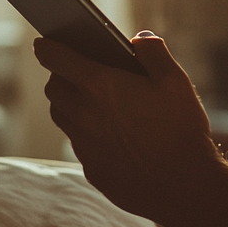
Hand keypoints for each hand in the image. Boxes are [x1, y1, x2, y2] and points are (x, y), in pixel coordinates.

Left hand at [33, 32, 223, 222]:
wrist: (184, 186)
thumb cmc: (181, 129)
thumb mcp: (175, 81)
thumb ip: (154, 52)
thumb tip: (139, 40)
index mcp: (101, 86)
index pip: (56, 59)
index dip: (47, 47)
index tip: (43, 43)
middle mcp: (84, 114)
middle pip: (54, 89)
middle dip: (59, 75)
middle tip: (75, 71)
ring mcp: (86, 145)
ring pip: (61, 117)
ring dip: (68, 103)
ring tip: (89, 99)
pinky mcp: (92, 169)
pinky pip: (78, 144)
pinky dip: (85, 132)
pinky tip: (108, 132)